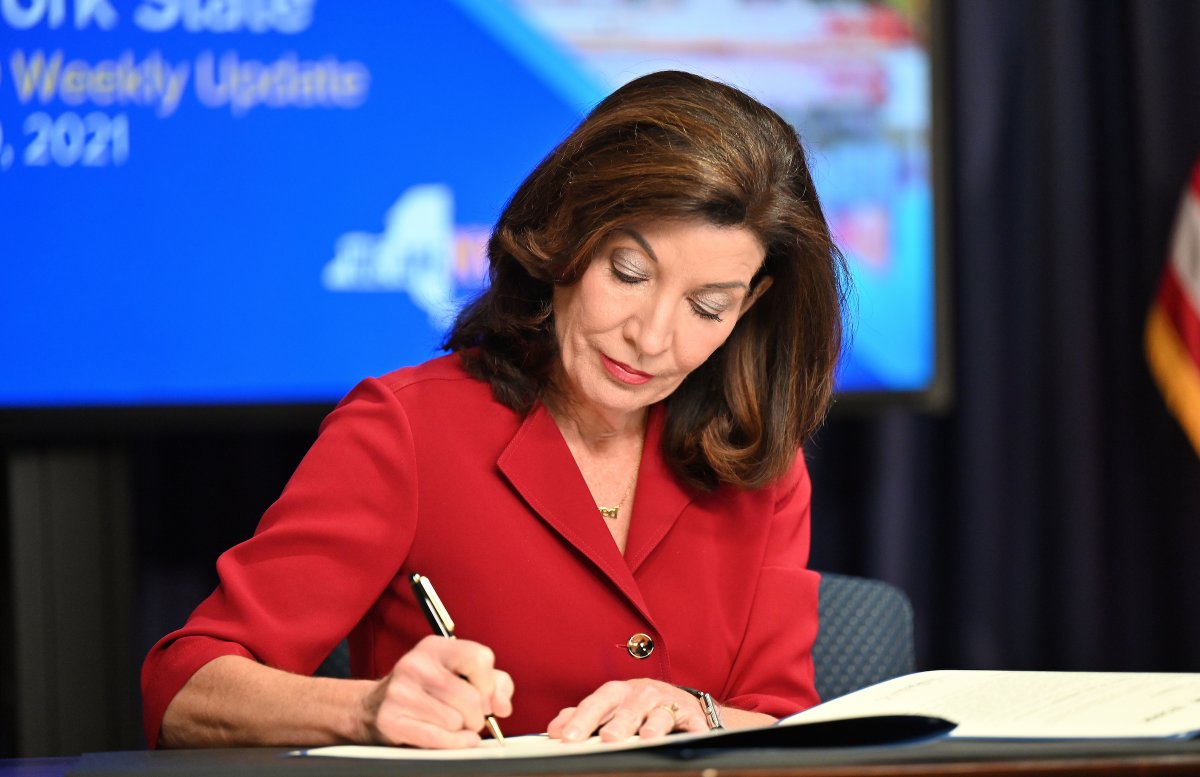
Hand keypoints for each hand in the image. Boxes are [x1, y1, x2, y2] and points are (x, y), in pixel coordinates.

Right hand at [359, 635, 512, 748]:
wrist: (373, 707)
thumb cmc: (428, 691)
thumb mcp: (462, 675)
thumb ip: (495, 684)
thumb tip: (502, 706)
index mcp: (435, 647)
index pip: (480, 659)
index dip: (489, 684)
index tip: (483, 695)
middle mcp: (415, 664)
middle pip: (471, 698)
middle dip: (477, 715)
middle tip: (469, 717)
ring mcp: (400, 691)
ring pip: (456, 721)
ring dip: (461, 730)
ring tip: (450, 723)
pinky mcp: (391, 719)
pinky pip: (437, 738)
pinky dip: (453, 744)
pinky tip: (455, 739)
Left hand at [547, 679, 709, 742]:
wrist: (679, 702)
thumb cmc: (637, 705)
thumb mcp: (609, 707)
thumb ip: (582, 716)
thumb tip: (556, 729)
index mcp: (617, 693)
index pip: (596, 704)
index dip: (582, 720)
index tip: (567, 737)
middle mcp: (641, 694)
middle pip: (628, 709)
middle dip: (618, 724)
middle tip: (607, 739)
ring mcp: (667, 703)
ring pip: (660, 713)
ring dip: (654, 725)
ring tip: (647, 739)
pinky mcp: (691, 715)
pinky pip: (693, 723)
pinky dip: (693, 730)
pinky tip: (690, 738)